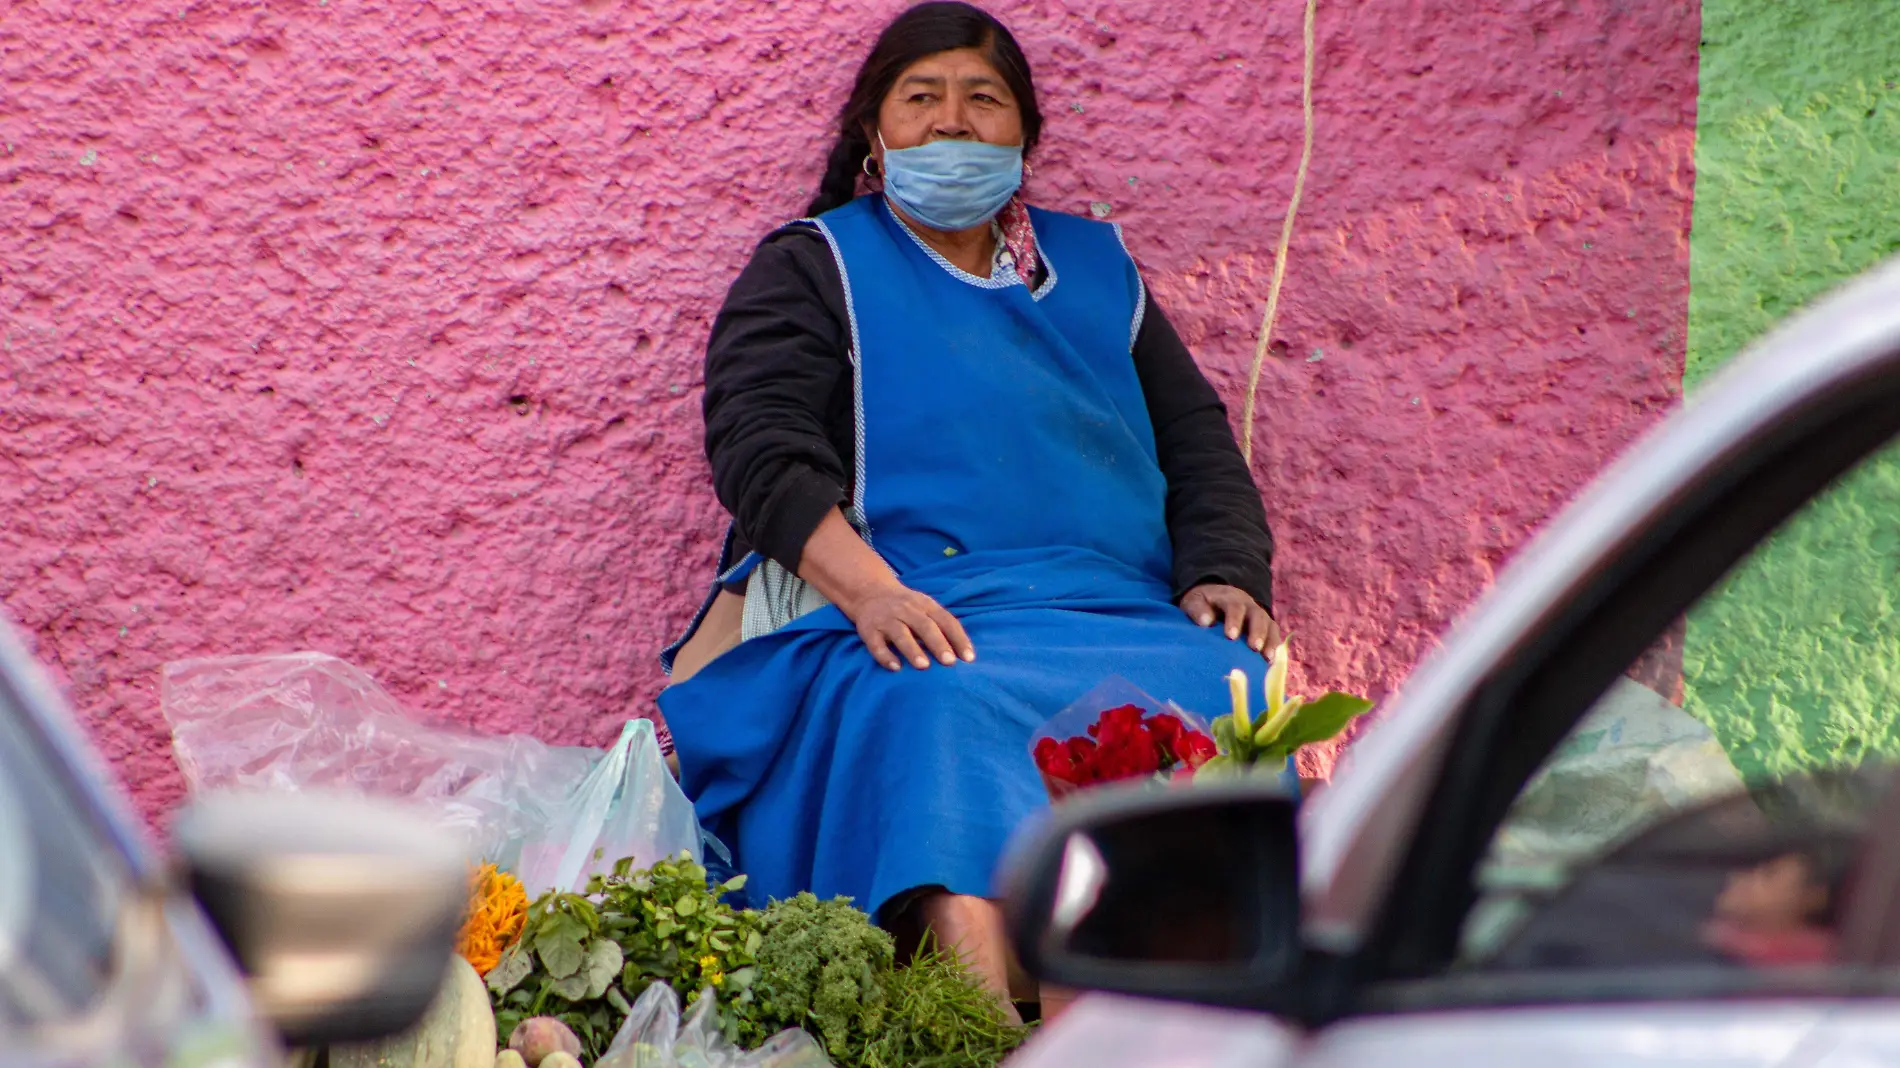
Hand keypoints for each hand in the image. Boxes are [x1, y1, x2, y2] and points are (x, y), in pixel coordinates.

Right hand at [847, 582, 975, 670]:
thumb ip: (942, 625)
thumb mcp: (926, 607)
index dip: (958, 638)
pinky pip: (876, 644)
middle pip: (925, 626)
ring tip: (923, 666)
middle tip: (950, 662)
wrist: (869, 591)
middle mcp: (907, 610)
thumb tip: (965, 654)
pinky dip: (885, 656)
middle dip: (938, 644)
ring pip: (900, 633)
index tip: (969, 658)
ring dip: (912, 649)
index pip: (946, 620)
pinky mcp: (869, 630)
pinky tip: (895, 668)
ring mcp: (887, 619)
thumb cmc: (906, 606)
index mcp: (925, 605)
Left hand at [1179, 584, 1282, 653]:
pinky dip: (1274, 648)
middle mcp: (1248, 606)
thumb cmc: (1203, 604)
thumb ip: (1197, 610)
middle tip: (1254, 647)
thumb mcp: (1194, 601)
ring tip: (1268, 658)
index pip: (1235, 606)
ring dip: (1270, 641)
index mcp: (1230, 598)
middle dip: (1257, 632)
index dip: (1234, 620)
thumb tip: (1205, 622)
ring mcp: (1259, 616)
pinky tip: (1271, 662)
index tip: (1231, 636)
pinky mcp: (1265, 628)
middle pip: (1257, 616)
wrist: (1213, 599)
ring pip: (1269, 625)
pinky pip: (1274, 636)